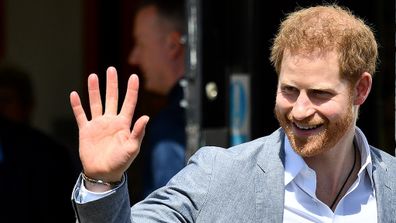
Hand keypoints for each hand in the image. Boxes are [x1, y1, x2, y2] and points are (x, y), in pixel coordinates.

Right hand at [70, 67, 148, 184]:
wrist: (103, 173)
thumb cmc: (121, 162)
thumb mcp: (132, 148)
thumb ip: (138, 132)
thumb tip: (146, 117)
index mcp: (123, 124)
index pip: (129, 102)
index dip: (131, 90)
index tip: (134, 76)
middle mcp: (111, 120)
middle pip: (112, 98)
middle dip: (112, 84)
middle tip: (111, 69)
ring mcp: (98, 124)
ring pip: (96, 103)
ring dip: (94, 90)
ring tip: (93, 76)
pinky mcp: (86, 130)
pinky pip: (81, 115)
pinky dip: (77, 105)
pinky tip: (75, 94)